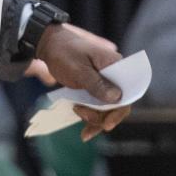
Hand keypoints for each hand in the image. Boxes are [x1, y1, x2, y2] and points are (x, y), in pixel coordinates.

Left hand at [36, 23, 130, 141]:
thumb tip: (117, 98)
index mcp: (115, 64)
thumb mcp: (79, 69)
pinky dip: (91, 117)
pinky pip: (98, 107)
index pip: (127, 92)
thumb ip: (97, 83)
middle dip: (103, 116)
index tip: (107, 123)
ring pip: (108, 109)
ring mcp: (105, 83)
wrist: (48, 45)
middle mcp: (114, 75)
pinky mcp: (95, 88)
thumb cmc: (63, 53)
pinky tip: (84, 130)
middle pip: (117, 104)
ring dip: (95, 118)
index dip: (119, 110)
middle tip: (83, 116)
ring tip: (77, 112)